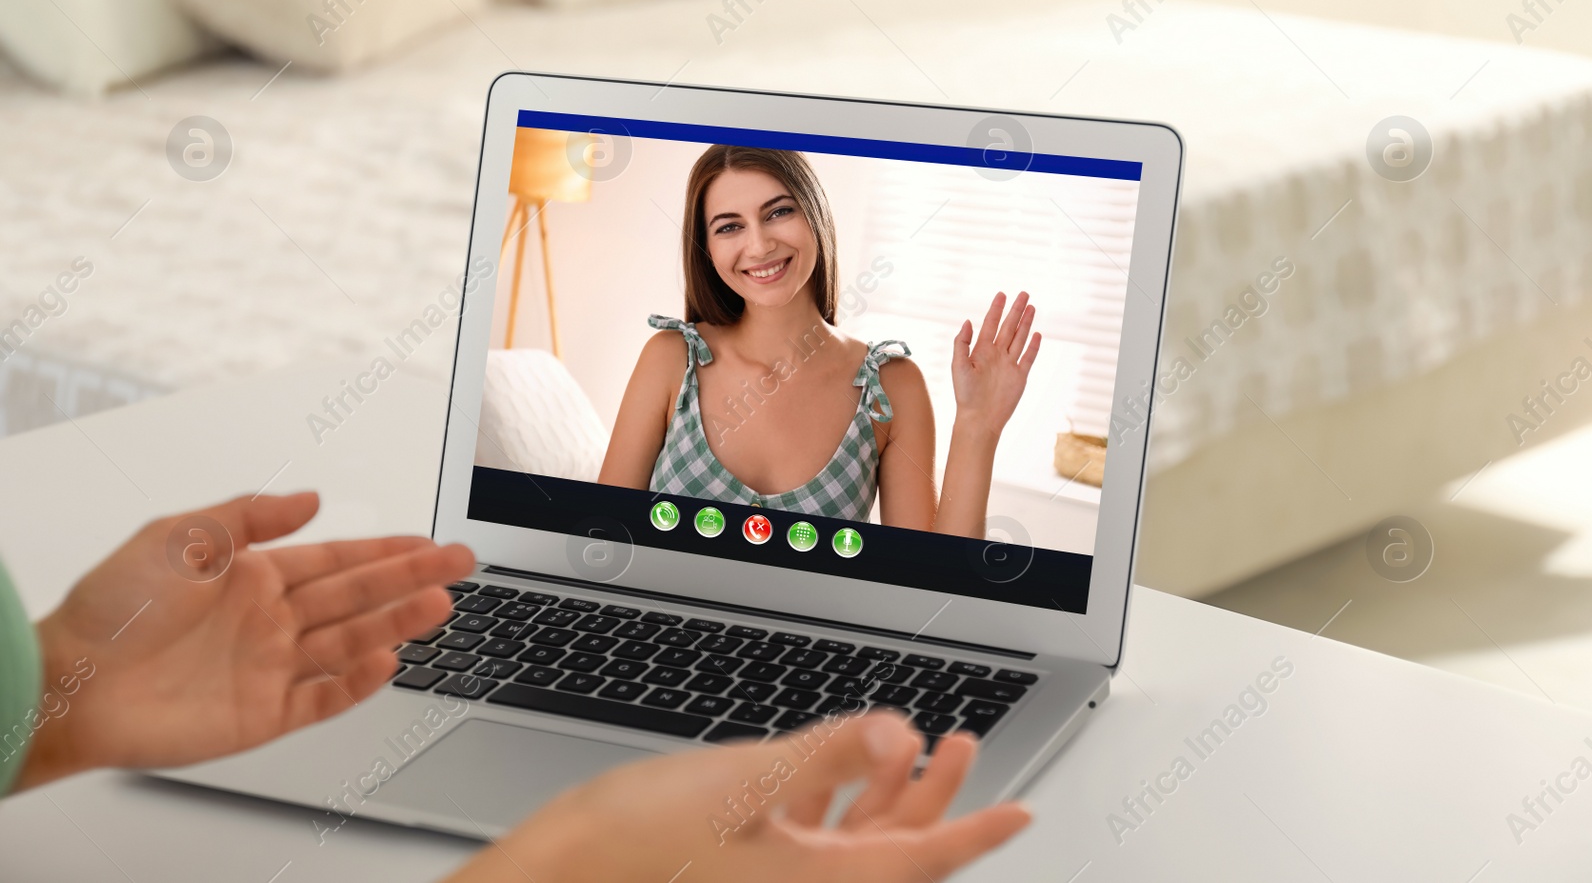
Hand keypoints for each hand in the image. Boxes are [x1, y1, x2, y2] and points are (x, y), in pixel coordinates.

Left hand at [16, 492, 473, 790]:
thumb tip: (310, 499)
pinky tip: (388, 661)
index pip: (338, 559)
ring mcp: (269, 668)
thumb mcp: (179, 535)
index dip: (386, 551)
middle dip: (411, 579)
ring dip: (396, 624)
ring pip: (350, 642)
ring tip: (440, 605)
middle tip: (460, 564)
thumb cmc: (112, 610)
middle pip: (357, 597)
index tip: (428, 543)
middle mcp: (269, 621)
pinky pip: (321, 699)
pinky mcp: (260, 716)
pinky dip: (357, 684)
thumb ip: (249, 515)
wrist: (69, 683)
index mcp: (254, 576)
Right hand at [443, 711, 1029, 882]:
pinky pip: (815, 839)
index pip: (923, 861)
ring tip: (918, 742)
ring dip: (891, 793)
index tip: (1022, 810)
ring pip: (859, 843)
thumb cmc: (635, 843)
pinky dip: (838, 801)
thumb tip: (904, 733)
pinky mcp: (744, 866)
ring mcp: (775, 881)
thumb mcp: (746, 783)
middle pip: (897, 851)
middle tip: (964, 745)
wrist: (560, 872)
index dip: (978, 829)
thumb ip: (832, 753)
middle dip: (938, 798)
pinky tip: (835, 767)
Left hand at [951, 291, 1040, 439]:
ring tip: (1032, 307)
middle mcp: (996, 355)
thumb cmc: (965, 394)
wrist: (979, 418)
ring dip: (1026, 323)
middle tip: (1024, 294)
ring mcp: (1009, 365)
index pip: (991, 324)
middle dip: (1015, 310)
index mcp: (980, 351)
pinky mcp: (1019, 376)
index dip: (996, 309)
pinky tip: (1037, 334)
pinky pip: (1028, 357)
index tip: (1002, 294)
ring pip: (1019, 338)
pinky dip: (1033, 346)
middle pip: (1008, 327)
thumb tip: (968, 320)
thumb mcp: (958, 365)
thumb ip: (962, 343)